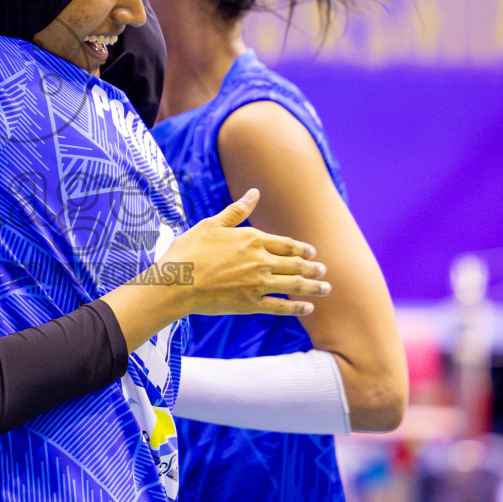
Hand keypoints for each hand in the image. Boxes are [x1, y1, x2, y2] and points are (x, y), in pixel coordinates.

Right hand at [159, 189, 329, 318]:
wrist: (176, 281)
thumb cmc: (189, 250)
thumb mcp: (212, 224)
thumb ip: (236, 211)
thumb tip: (254, 192)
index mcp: (252, 239)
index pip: (286, 244)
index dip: (302, 249)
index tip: (312, 253)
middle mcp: (260, 261)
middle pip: (295, 264)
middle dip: (313, 268)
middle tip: (324, 271)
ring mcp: (257, 284)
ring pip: (294, 285)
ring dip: (313, 287)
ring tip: (326, 289)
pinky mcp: (250, 304)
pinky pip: (280, 307)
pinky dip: (297, 308)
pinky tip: (308, 308)